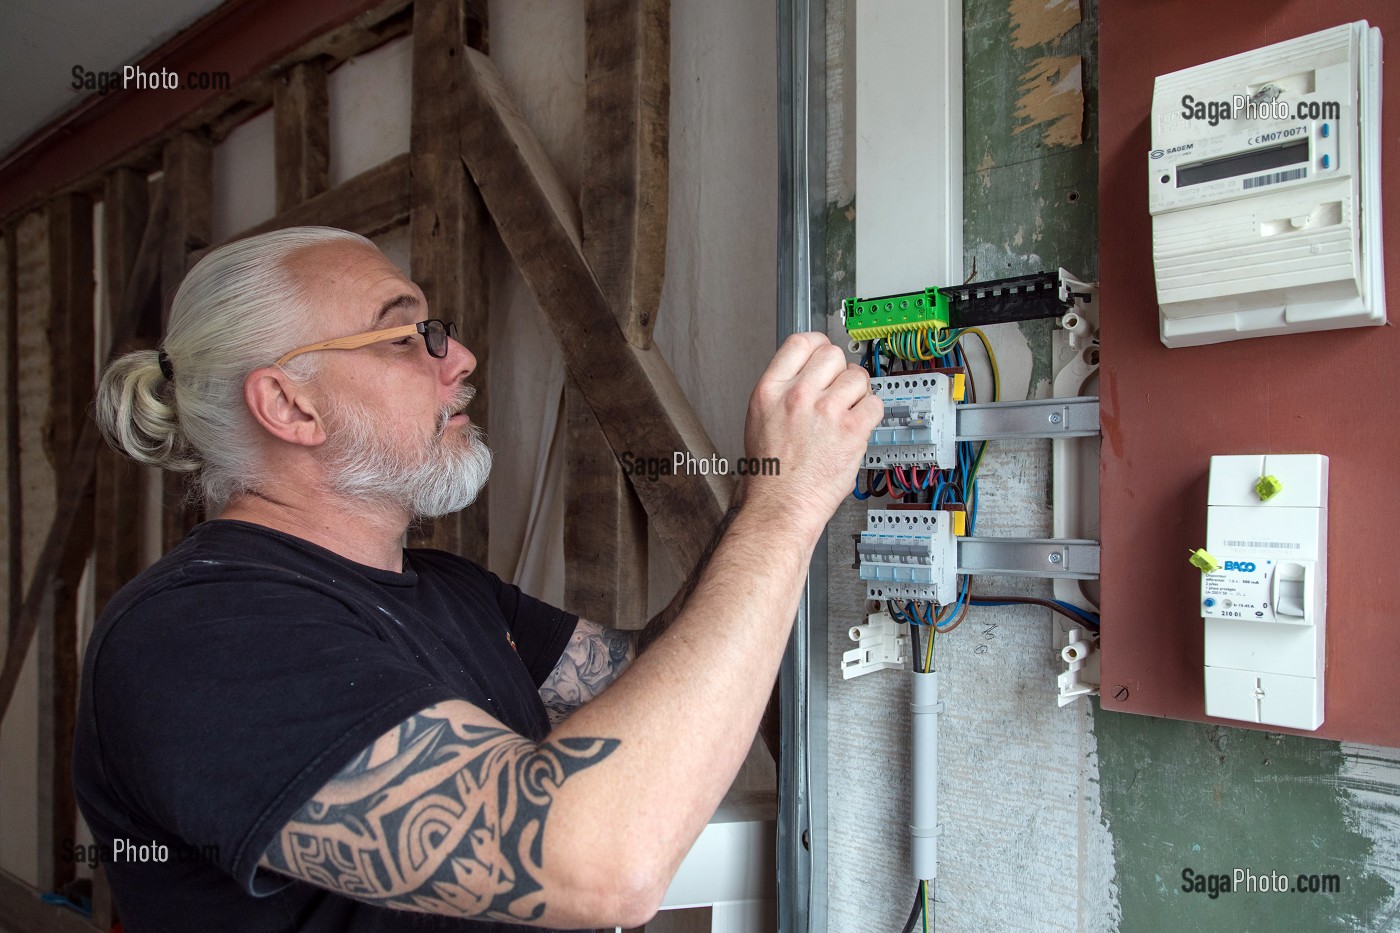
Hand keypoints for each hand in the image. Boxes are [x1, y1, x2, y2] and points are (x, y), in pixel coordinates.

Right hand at [738, 332, 882, 540]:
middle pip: (833, 355)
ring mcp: (825, 412)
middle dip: (839, 371)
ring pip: (858, 376)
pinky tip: (858, 426)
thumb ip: (783, 391)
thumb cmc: (771, 473)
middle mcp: (797, 396)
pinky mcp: (851, 431)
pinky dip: (871, 413)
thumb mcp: (759, 420)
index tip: (825, 352)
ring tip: (848, 412)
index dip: (818, 345)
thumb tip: (810, 372)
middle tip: (838, 391)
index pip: (801, 343)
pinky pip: (875, 404)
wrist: (781, 506)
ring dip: (858, 393)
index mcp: (770, 390)